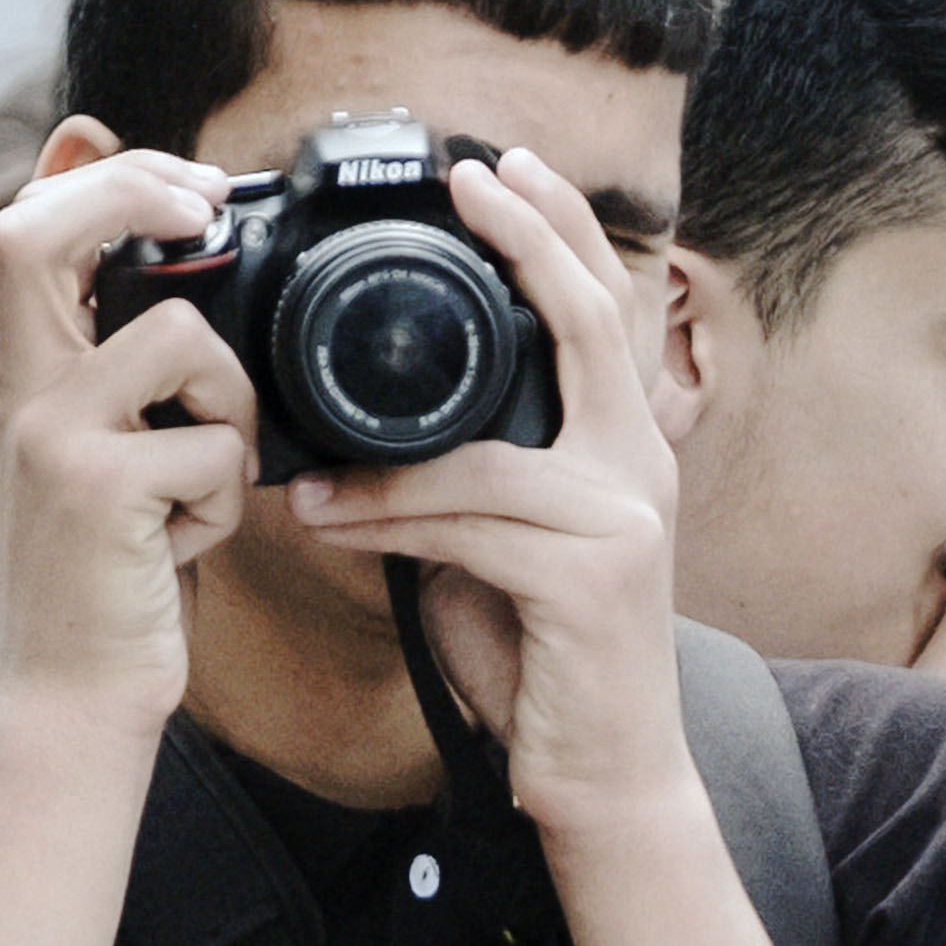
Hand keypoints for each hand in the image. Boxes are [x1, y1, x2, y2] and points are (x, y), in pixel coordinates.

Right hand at [0, 145, 258, 732]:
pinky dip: (226, 503)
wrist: (79, 695)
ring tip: (202, 483)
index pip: (27, 231)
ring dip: (230, 410)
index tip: (189, 192)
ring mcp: (53, 436)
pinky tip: (185, 544)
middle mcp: (22, 396)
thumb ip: (133, 377)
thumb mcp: (116, 458)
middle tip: (208, 208)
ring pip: (185, 341)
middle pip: (41, 230)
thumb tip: (204, 281)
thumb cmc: (115, 580)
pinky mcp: (98, 486)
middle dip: (141, 193)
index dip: (105, 181)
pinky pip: (216, 449)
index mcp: (26, 380)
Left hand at [280, 149, 692, 844]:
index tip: (499, 168)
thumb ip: (463, 477)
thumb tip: (368, 432)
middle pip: (589, 322)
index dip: (557, 229)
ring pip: (484, 453)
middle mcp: (639, 466)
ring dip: (381, 465)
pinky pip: (467, 523)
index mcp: (622, 446)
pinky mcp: (592, 577)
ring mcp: (625, 518)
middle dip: (530, 237)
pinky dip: (385, 521)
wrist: (601, 776)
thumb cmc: (540, 657)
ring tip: (306, 470)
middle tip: (470, 178)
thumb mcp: (497, 545)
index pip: (600, 310)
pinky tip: (327, 523)